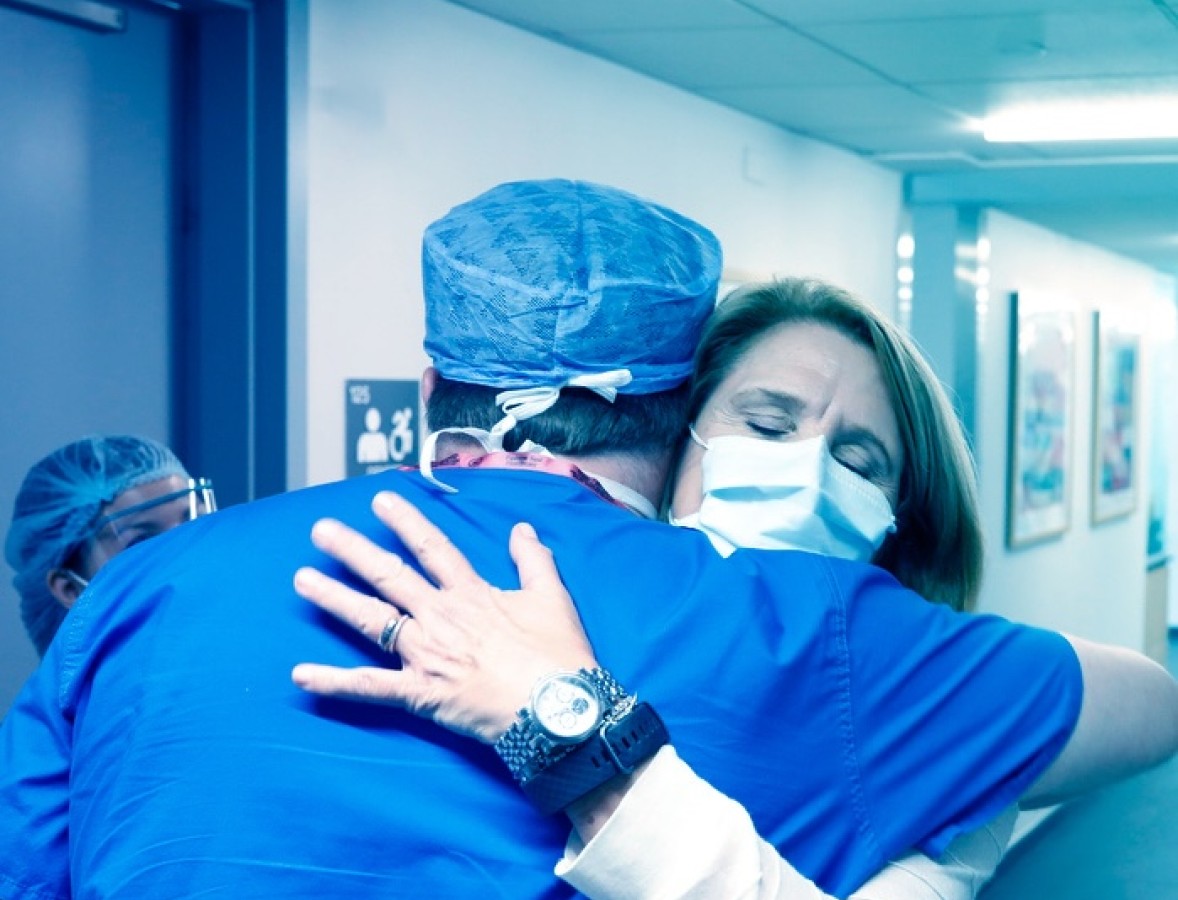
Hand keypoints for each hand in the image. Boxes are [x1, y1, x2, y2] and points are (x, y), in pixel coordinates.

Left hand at [291, 491, 597, 743]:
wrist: (558, 709)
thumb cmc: (559, 656)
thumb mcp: (553, 598)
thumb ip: (534, 560)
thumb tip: (523, 530)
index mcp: (472, 593)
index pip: (432, 547)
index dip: (405, 522)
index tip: (380, 500)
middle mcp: (441, 616)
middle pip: (389, 575)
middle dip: (352, 550)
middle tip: (320, 530)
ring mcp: (426, 654)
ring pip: (372, 619)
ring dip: (334, 598)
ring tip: (302, 580)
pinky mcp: (420, 692)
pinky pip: (370, 687)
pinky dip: (335, 682)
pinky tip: (301, 676)